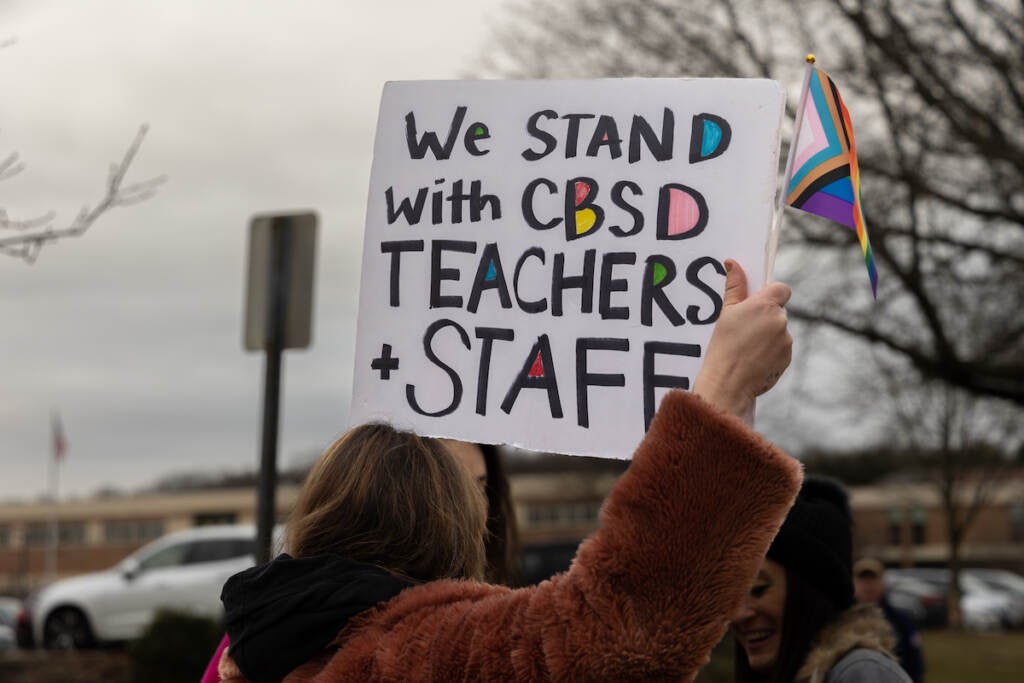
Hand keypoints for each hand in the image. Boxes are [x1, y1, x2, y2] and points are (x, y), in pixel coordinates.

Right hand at [693, 259, 791, 422]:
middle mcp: (781, 321)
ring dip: (767, 335)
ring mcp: (786, 341)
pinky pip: (781, 349)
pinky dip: (770, 352)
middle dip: (765, 317)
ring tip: (745, 347)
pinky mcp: (787, 358)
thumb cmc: (723, 346)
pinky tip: (752, 359)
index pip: (781, 288)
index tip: (756, 303)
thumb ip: (734, 287)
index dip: (771, 293)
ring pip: (779, 331)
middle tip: (744, 329)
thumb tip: (733, 263)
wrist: (729, 382)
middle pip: (778, 311)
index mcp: (765, 305)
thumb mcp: (725, 313)